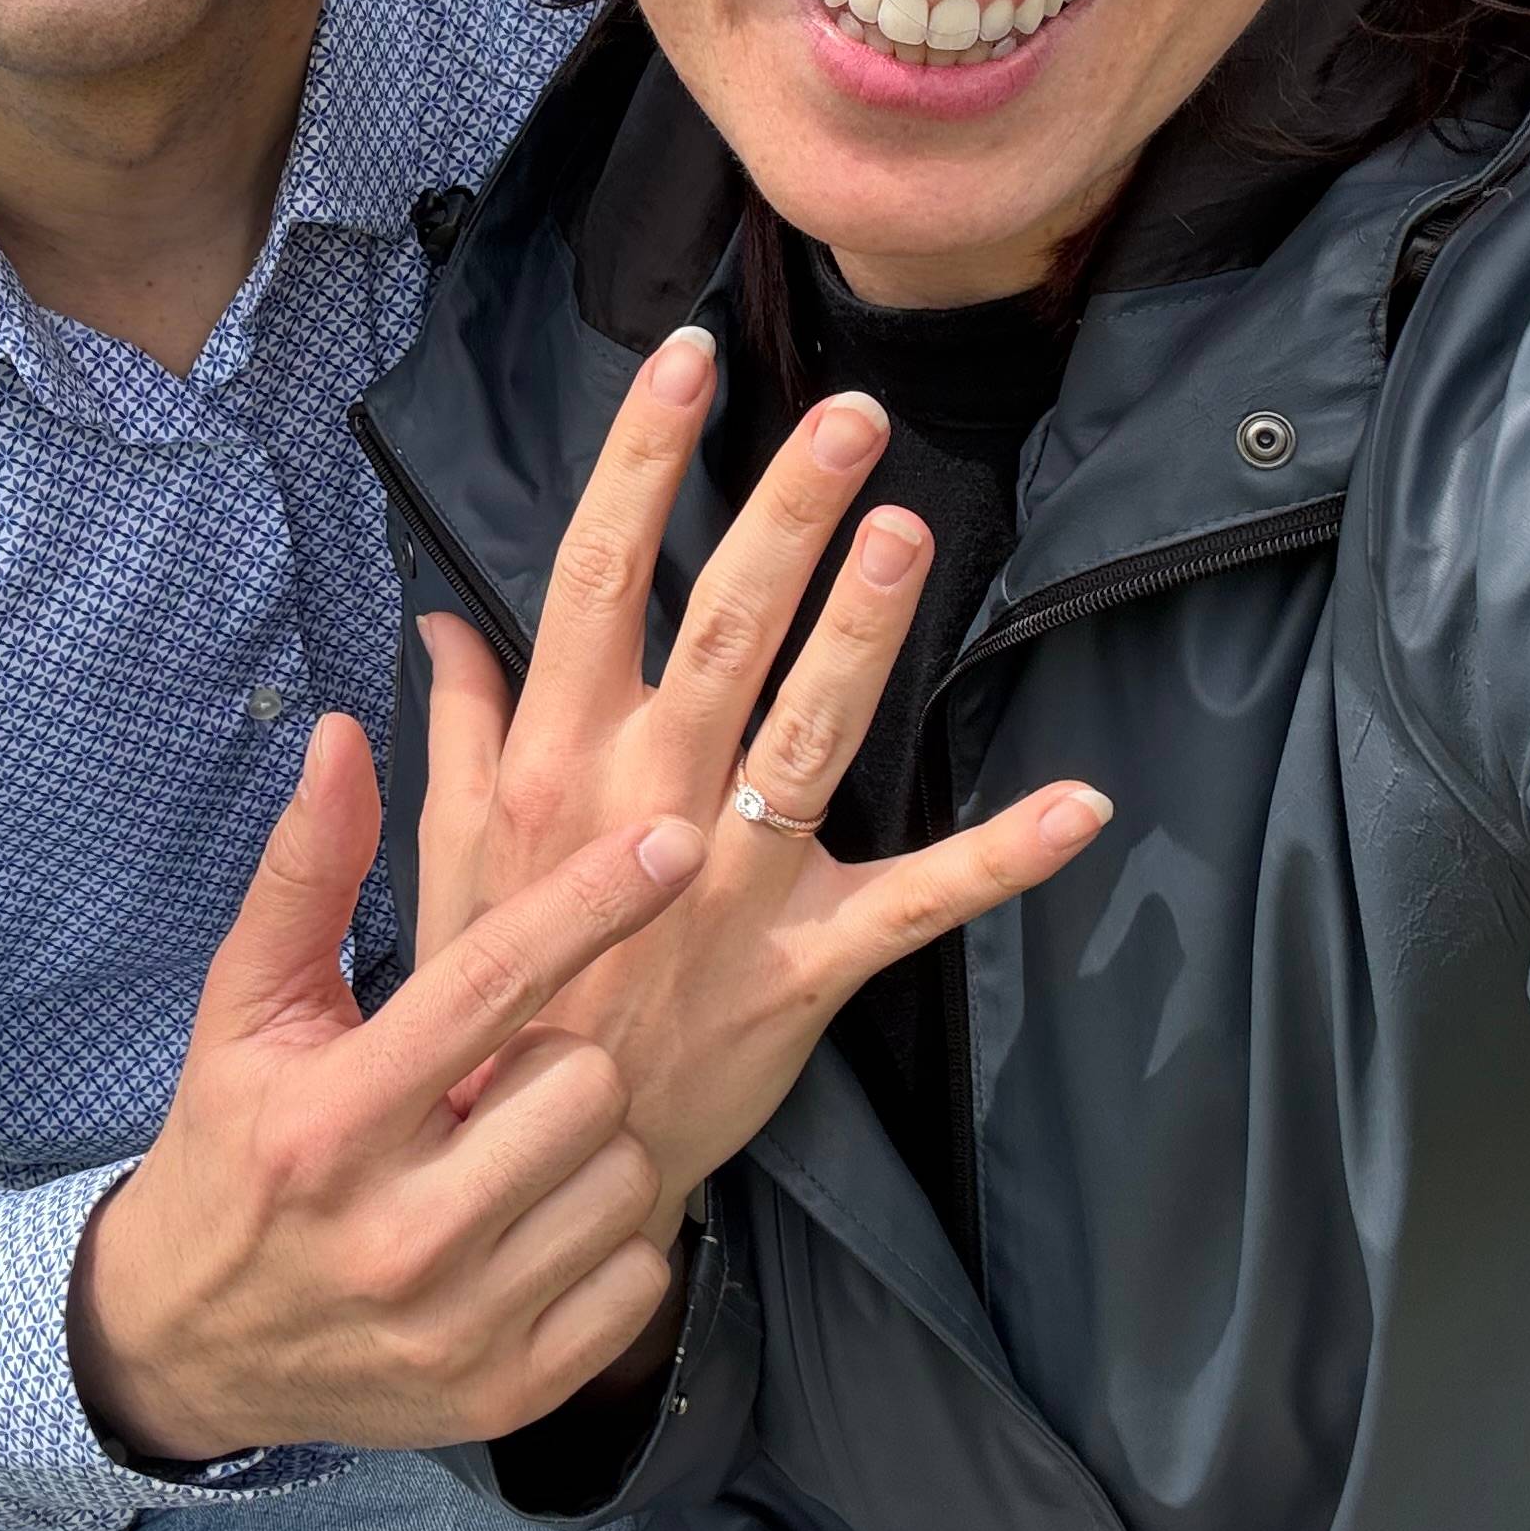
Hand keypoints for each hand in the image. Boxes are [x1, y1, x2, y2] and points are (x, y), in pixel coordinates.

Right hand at [67, 712, 706, 1460]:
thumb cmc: (232, 1142)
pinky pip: (635, 1274)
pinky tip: (527, 1230)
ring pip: (621, 1172)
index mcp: (331, 1120)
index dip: (591, 902)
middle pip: (583, 1080)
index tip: (674, 841)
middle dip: (558, 1058)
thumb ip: (306, 870)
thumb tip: (341, 733)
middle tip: (492, 1081)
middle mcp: (396, 1232)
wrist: (188, 1342)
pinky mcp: (505, 1395)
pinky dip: (602, 1243)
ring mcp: (456, 1326)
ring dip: (584, 1146)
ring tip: (505, 1152)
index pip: (492, 986)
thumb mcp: (246, 1005)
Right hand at [416, 326, 1110, 1247]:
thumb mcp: (447, 856)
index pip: (594, 578)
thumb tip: (445, 617)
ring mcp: (731, 886)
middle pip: (720, 629)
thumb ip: (457, 728)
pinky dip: (1001, 856)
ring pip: (807, 736)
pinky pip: (915, 904)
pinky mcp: (805, 967)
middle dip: (784, 517)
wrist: (526, 1169)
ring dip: (863, 634)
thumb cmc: (490, 998)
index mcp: (551, 761)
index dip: (643, 463)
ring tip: (907, 532)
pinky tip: (1084, 804)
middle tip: (848, 417)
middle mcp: (640, 804)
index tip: (688, 361)